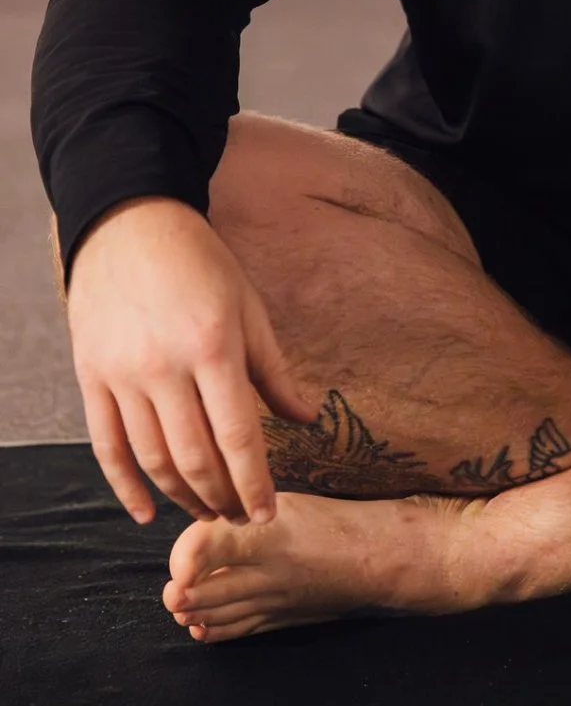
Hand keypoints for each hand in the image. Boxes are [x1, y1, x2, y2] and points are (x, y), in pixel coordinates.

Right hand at [66, 196, 316, 526]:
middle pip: (195, 458)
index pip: (238, 436)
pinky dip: (125, 487)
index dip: (256, 483)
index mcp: (213, 346)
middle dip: (222, 498)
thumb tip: (306, 420)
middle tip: (241, 519)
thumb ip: (274, 370)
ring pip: (153, 459)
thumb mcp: (248, 307)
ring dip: (182, 496)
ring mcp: (123, 374)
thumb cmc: (202, 264)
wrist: (131, 224)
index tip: (269, 514)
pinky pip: (107, 448)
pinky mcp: (91, 377)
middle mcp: (165, 366)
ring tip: (207, 512)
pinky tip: (146, 511)